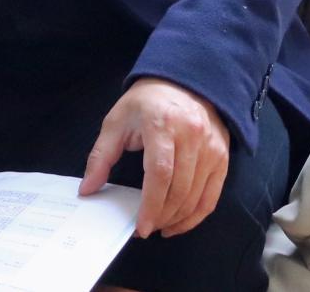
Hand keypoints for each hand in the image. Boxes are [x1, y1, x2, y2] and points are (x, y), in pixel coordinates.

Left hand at [79, 77, 229, 238]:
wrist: (182, 82)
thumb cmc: (146, 103)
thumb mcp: (117, 122)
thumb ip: (101, 157)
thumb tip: (88, 189)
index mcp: (162, 124)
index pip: (160, 173)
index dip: (151, 205)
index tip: (141, 226)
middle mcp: (191, 135)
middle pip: (179, 189)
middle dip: (162, 216)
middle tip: (146, 228)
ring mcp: (210, 146)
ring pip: (196, 195)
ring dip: (177, 218)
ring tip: (160, 226)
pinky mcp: (221, 155)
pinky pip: (212, 194)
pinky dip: (196, 214)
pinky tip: (180, 222)